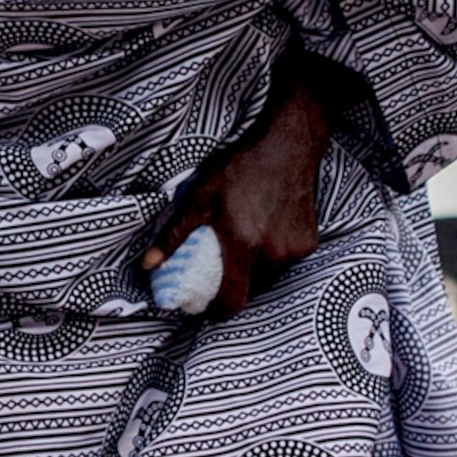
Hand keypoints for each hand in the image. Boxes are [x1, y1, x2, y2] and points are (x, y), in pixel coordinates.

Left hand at [142, 68, 330, 317]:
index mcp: (244, 247)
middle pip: (250, 290)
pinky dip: (273, 257)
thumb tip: (148, 265)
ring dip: (254, 272)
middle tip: (220, 270)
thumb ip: (174, 235)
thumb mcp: (200, 196)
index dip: (217, 312)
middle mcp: (273, 254)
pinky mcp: (309, 243)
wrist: (289, 144)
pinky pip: (286, 262)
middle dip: (234, 286)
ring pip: (269, 278)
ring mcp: (294, 250)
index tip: (206, 309)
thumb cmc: (242, 166)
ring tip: (242, 247)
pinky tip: (264, 233)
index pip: (232, 302)